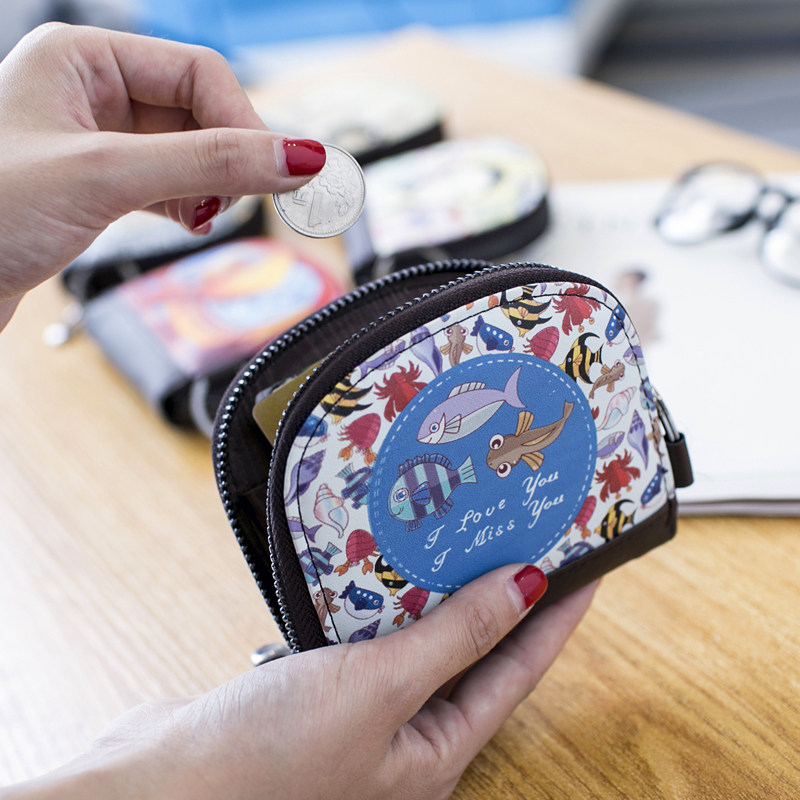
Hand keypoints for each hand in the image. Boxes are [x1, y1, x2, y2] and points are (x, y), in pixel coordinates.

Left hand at [0, 24, 324, 324]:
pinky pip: (167, 183)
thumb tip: (294, 155)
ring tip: (203, 215)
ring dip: (209, 186)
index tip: (283, 168)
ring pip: (187, 152)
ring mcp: (96, 141)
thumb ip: (207, 163)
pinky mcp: (99, 186)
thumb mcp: (106, 176)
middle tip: (245, 199)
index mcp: (81, 58)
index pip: (198, 73)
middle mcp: (90, 92)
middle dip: (227, 160)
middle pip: (198, 113)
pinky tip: (189, 221)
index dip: (245, 122)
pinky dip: (187, 204)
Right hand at [3, 566, 595, 799]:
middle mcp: (403, 736)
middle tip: (524, 538)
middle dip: (500, 598)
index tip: (583, 568)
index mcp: (432, 754)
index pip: (515, 671)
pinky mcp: (318, 688)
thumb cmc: (265, 760)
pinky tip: (389, 563)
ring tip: (467, 538)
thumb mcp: (377, 689)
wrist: (153, 785)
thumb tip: (525, 589)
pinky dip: (385, 600)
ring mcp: (359, 712)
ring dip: (440, 593)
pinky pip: (371, 635)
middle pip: (471, 655)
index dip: (555, 618)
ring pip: (418, 641)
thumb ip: (453, 638)